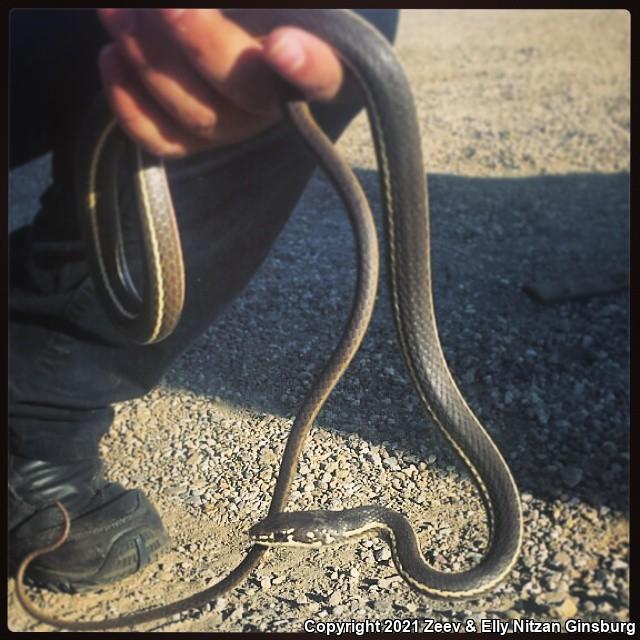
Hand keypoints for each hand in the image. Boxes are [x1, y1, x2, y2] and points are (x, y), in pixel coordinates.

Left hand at [97, 9, 345, 156]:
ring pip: (197, 115)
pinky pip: (163, 140)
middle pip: (245, 90)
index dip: (306, 68)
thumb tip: (209, 17)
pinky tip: (110, 58)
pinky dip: (129, 106)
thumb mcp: (257, 13)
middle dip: (199, 43)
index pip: (323, 75)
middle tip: (163, 4)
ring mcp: (234, 127)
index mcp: (310, 68)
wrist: (221, 39)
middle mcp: (274, 106)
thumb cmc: (247, 20)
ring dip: (151, 62)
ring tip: (118, 13)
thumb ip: (248, 12)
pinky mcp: (196, 140)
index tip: (281, 46)